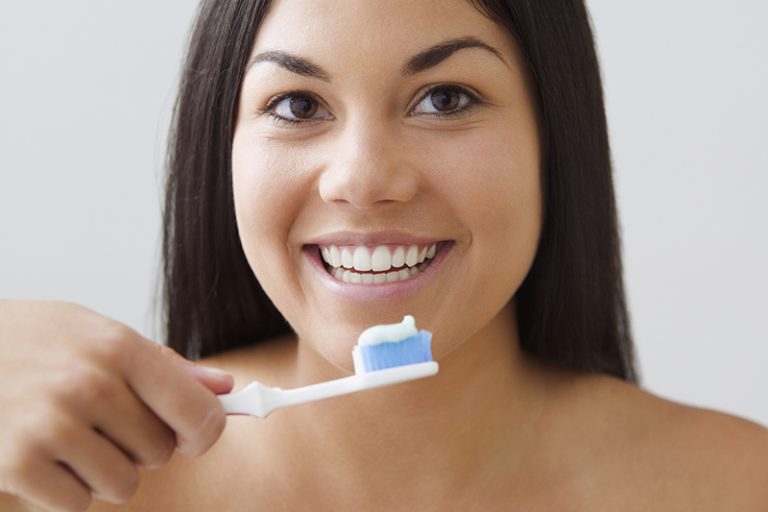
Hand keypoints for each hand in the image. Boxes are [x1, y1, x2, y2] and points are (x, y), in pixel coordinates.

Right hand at [0, 300, 233, 511]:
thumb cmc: (35, 341)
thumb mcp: (99, 333)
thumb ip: (165, 365)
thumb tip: (224, 387)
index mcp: (120, 348)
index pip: (198, 411)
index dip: (204, 432)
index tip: (193, 435)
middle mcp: (91, 384)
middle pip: (161, 452)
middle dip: (141, 445)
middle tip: (104, 422)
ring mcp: (52, 425)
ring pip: (124, 483)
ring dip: (105, 471)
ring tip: (72, 437)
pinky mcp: (18, 463)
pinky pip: (77, 503)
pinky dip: (66, 490)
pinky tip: (44, 455)